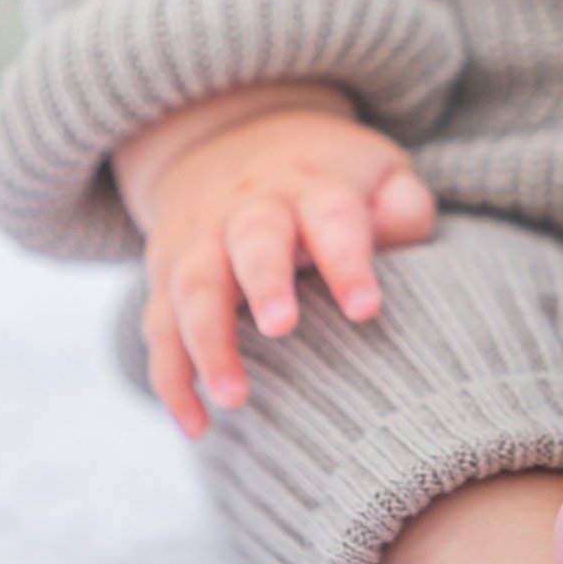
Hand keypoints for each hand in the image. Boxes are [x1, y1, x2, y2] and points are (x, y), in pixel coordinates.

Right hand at [113, 82, 435, 436]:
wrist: (227, 137)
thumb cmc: (328, 176)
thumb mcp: (377, 171)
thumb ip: (402, 207)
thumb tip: (401, 238)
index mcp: (312, 185)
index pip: (332, 219)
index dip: (347, 262)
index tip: (365, 309)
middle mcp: (248, 208)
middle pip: (250, 243)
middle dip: (262, 282)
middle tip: (282, 328)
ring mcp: (199, 241)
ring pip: (193, 289)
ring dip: (207, 344)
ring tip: (234, 399)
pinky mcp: (166, 274)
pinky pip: (160, 329)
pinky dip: (172, 379)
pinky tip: (197, 426)